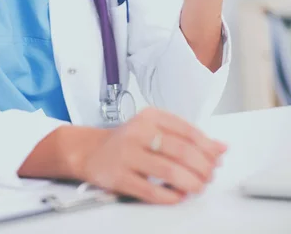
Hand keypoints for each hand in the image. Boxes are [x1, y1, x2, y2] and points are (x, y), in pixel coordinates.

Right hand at [75, 108, 226, 203]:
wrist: (91, 151)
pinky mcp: (119, 177)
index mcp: (150, 116)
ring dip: (191, 183)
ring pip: (169, 171)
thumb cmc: (129, 141)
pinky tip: (179, 196)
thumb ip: (187, 137)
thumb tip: (220, 148)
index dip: (207, 147)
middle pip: (181, 151)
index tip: (217, 158)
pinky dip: (171, 197)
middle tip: (210, 176)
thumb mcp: (156, 130)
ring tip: (198, 187)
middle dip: (203, 167)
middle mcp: (138, 132)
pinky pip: (151, 191)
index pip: (187, 130)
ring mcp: (127, 154)